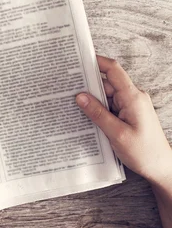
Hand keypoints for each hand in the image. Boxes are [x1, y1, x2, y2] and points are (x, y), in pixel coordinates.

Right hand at [76, 55, 171, 185]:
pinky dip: (97, 110)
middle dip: (87, 85)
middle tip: (66, 88)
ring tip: (72, 106)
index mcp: (133, 97)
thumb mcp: (117, 134)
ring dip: (91, 101)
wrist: (161, 168)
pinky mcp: (127, 115)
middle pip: (105, 83)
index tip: (78, 59)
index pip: (113, 70)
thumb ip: (98, 113)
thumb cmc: (144, 152)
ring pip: (105, 96)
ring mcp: (130, 106)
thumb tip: (79, 96)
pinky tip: (85, 116)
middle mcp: (132, 97)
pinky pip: (108, 107)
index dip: (97, 61)